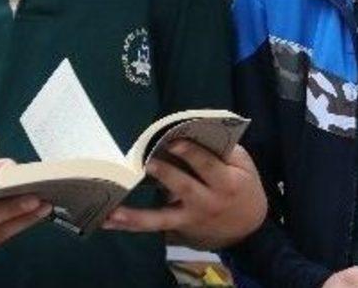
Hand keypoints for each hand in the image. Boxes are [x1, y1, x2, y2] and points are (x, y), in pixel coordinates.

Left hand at [102, 142, 266, 249]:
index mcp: (227, 183)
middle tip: (148, 162)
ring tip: (114, 210)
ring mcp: (190, 217)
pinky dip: (130, 223)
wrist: (249, 227)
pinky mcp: (179, 226)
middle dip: (166, 174)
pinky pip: (153, 226)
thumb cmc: (243, 186)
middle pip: (184, 187)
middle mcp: (207, 202)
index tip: (174, 141)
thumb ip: (222, 150)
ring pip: (161, 216)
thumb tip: (192, 130)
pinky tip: (107, 220)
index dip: (191, 153)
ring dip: (136, 214)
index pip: (208, 166)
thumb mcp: (244, 165)